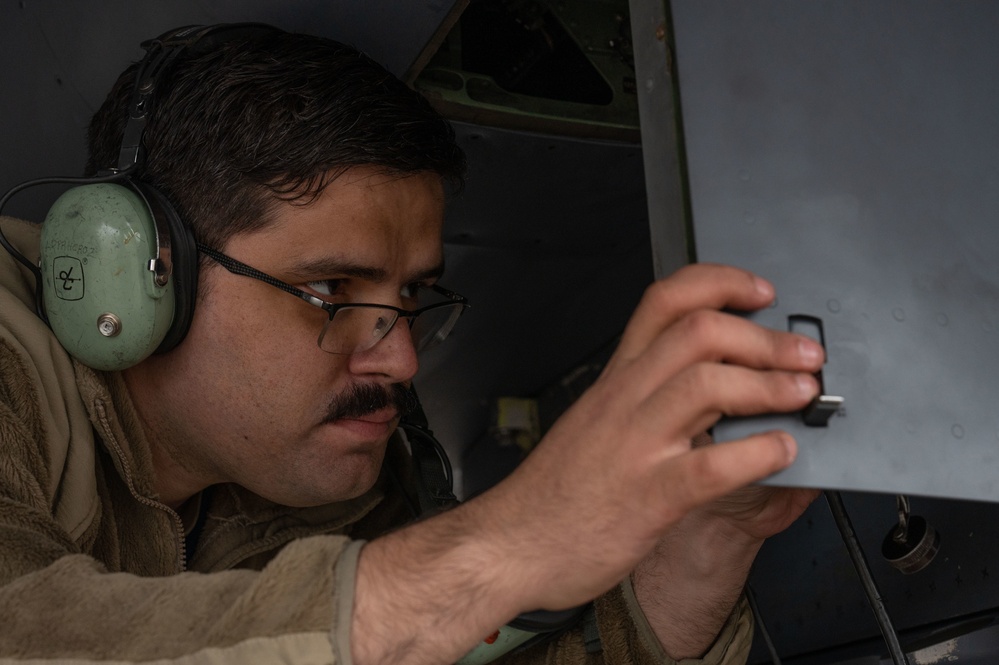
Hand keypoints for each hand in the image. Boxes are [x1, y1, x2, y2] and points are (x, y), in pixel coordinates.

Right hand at [353, 264, 824, 664]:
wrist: (509, 545)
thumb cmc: (555, 492)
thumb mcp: (594, 424)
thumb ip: (642, 400)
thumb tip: (707, 385)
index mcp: (615, 379)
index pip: (664, 301)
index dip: (720, 283)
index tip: (760, 292)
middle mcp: (624, 400)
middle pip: (697, 332)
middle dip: (763, 336)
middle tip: (805, 354)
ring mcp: (634, 446)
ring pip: (705, 384)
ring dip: (769, 384)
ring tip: (803, 394)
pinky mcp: (647, 497)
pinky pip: (711, 465)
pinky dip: (757, 453)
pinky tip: (782, 452)